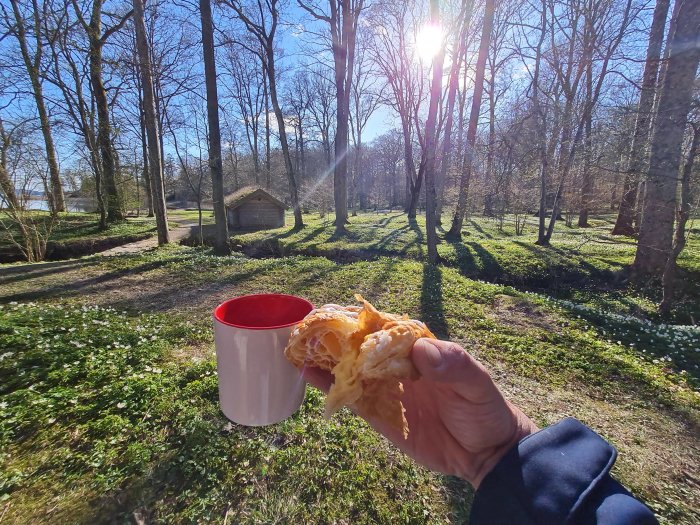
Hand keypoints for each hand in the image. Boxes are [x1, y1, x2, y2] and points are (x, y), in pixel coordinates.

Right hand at [303, 338, 538, 487]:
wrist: (484, 453)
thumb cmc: (483, 409)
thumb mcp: (476, 383)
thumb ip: (453, 364)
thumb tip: (422, 350)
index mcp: (418, 349)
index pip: (386, 328)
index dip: (361, 320)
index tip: (336, 313)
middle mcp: (397, 365)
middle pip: (361, 346)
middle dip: (334, 335)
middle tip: (304, 327)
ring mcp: (385, 389)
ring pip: (350, 369)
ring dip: (325, 358)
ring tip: (295, 347)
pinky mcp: (378, 414)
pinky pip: (351, 398)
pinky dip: (329, 387)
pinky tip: (307, 376)